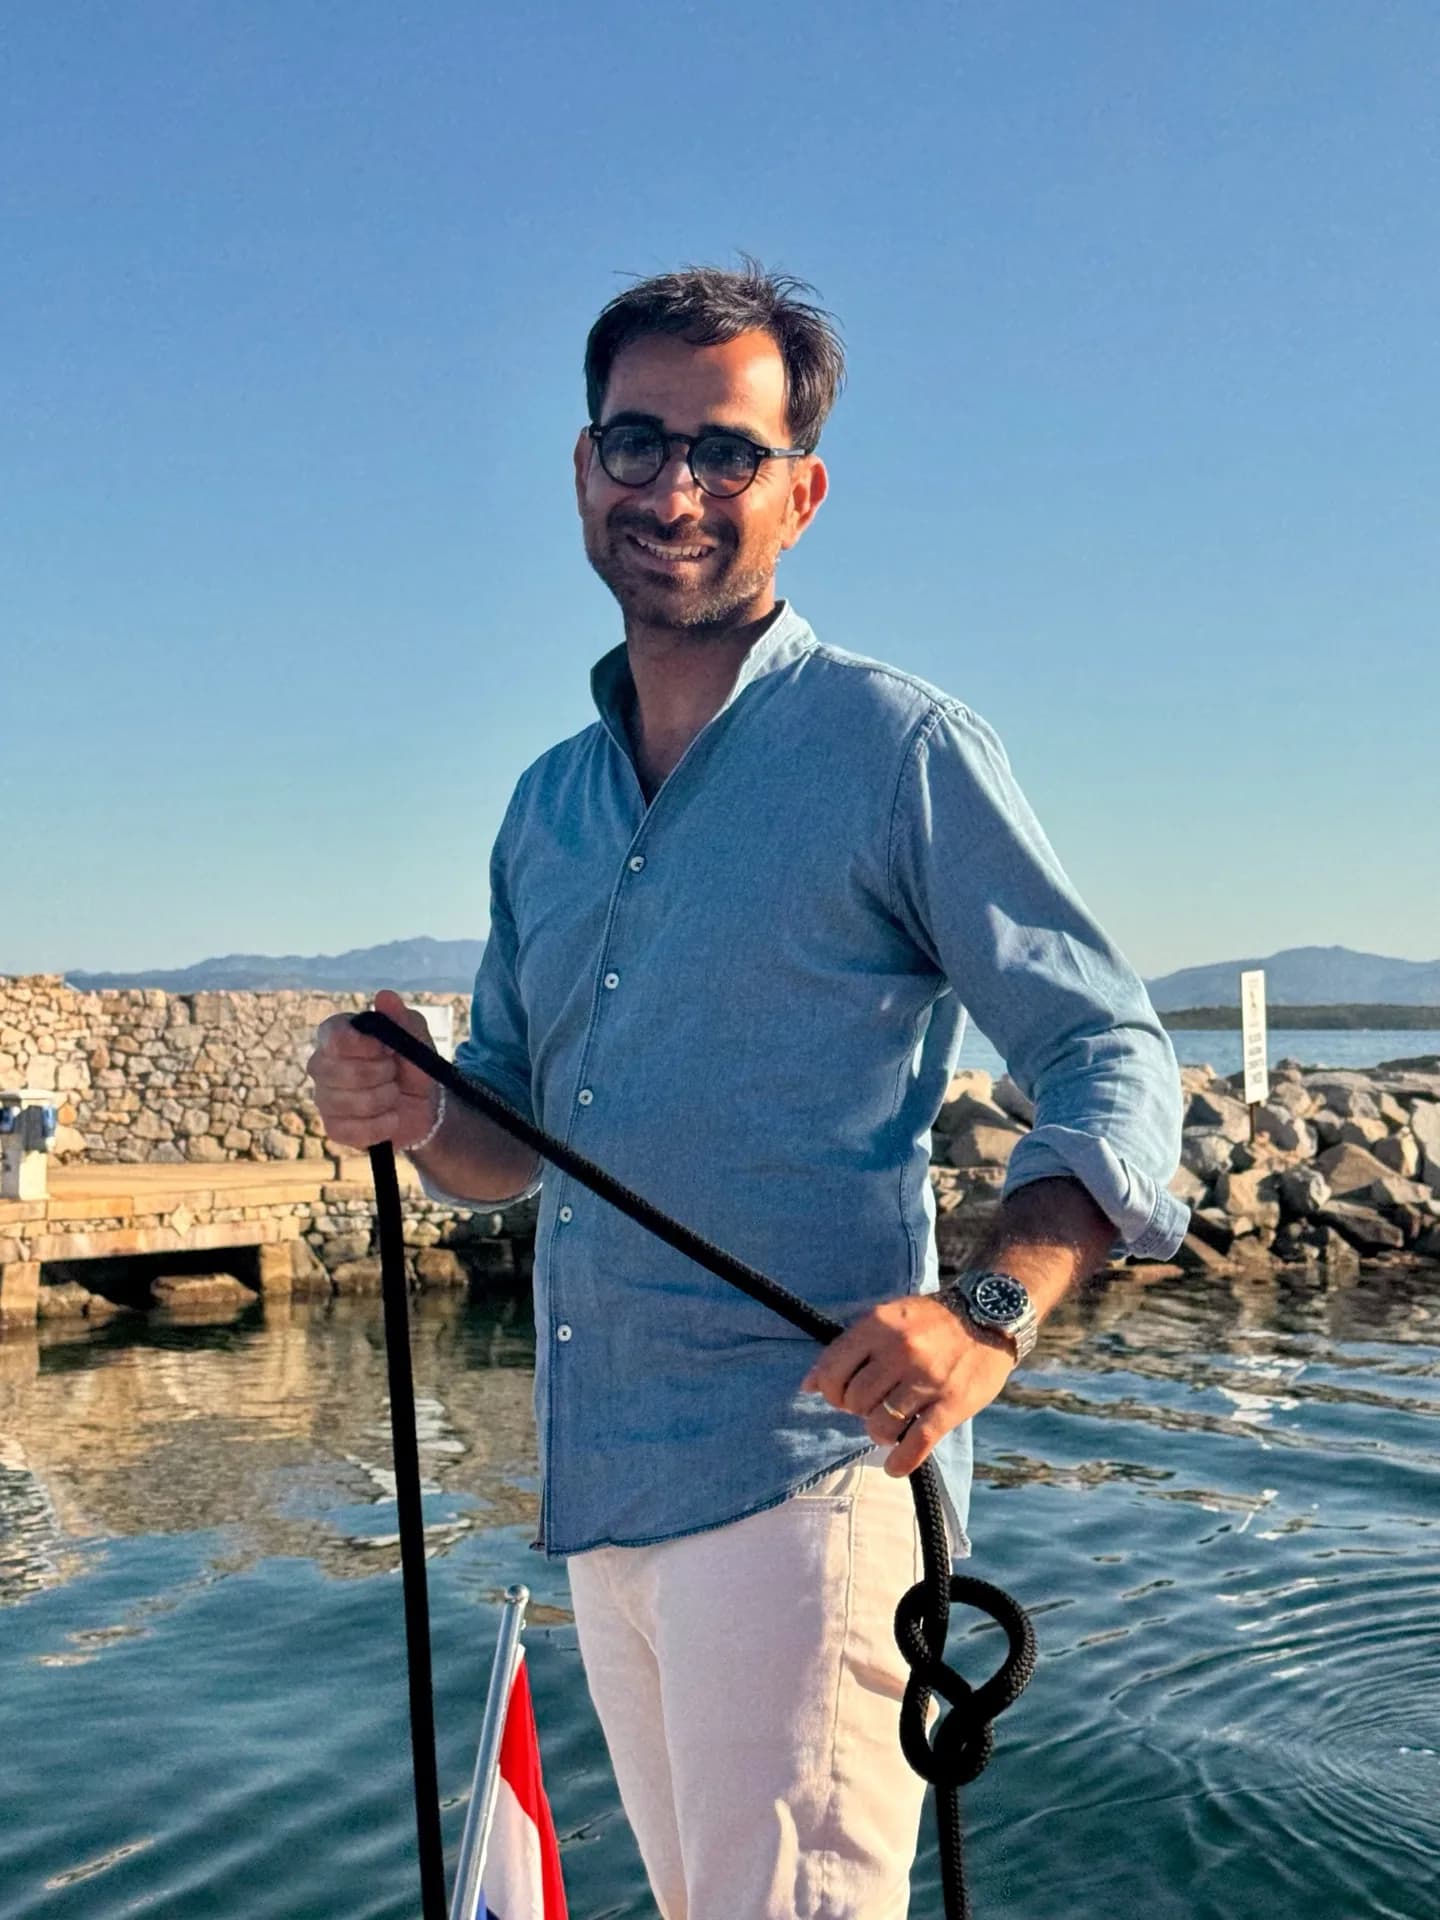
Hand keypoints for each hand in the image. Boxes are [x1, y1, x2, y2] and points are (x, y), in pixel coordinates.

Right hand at [305, 989, 439, 1150]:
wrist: (424, 1105)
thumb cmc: (413, 1064)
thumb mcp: (416, 1038)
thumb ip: (402, 1018)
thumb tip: (385, 997)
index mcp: (336, 1034)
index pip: (334, 1037)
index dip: (364, 1046)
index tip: (387, 1049)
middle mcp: (321, 1064)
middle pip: (341, 1072)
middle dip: (381, 1075)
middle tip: (393, 1073)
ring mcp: (323, 1097)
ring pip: (348, 1103)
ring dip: (384, 1099)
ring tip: (393, 1094)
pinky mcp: (333, 1127)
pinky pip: (350, 1130)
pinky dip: (381, 1126)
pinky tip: (391, 1118)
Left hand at [801, 1293, 1016, 1477]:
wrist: (990, 1315)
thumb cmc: (931, 1320)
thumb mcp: (888, 1316)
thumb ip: (850, 1347)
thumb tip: (808, 1385)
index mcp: (879, 1325)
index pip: (832, 1369)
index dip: (828, 1390)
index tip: (838, 1395)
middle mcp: (900, 1351)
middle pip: (855, 1401)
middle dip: (856, 1410)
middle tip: (870, 1406)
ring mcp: (927, 1379)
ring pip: (881, 1425)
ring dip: (879, 1432)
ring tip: (888, 1425)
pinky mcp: (952, 1404)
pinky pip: (917, 1443)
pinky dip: (901, 1461)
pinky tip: (894, 1466)